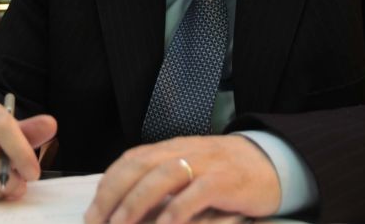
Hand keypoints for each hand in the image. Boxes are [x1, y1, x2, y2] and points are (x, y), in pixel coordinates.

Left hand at [84, 135, 280, 223]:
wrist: (273, 162)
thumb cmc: (224, 173)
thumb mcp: (190, 171)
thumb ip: (161, 184)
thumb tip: (123, 208)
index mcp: (170, 148)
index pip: (130, 161)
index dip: (107, 185)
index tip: (91, 213)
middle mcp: (184, 151)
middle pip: (140, 166)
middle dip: (113, 194)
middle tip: (96, 222)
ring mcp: (206, 164)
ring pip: (163, 176)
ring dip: (137, 202)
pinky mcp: (226, 181)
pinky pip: (197, 193)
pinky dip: (177, 210)